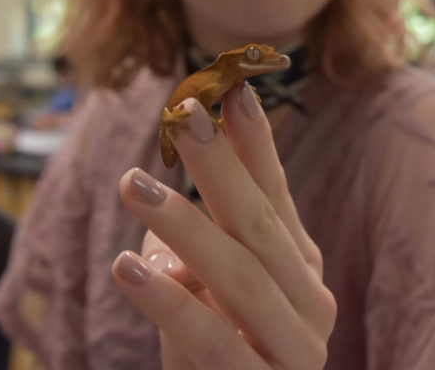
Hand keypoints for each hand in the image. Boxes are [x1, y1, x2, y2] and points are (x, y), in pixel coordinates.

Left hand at [111, 82, 335, 368]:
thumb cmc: (222, 353)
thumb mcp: (213, 285)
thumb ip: (205, 233)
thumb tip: (177, 164)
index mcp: (298, 268)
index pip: (276, 196)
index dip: (254, 145)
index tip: (231, 90)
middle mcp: (308, 303)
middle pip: (260, 226)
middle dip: (220, 167)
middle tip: (184, 113)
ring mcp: (294, 350)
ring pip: (240, 276)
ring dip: (186, 225)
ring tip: (133, 184)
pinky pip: (212, 342)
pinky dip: (169, 303)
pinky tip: (126, 267)